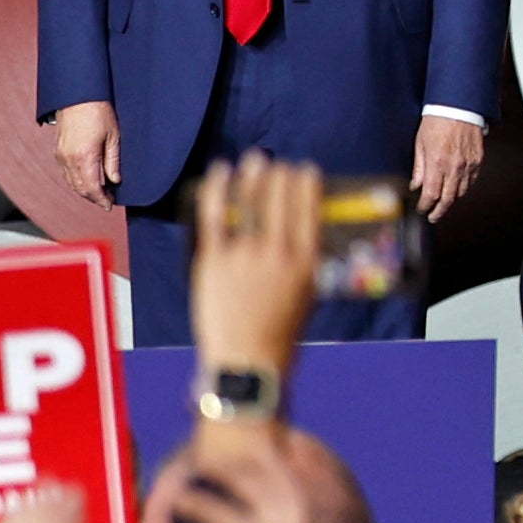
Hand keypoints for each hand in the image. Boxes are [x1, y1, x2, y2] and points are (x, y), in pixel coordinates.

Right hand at [51, 101, 119, 209]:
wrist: (78, 95)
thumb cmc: (98, 111)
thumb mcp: (113, 137)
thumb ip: (113, 161)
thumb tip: (115, 180)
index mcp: (85, 157)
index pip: (92, 188)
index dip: (101, 199)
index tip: (109, 205)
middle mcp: (69, 159)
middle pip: (80, 188)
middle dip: (94, 198)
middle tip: (106, 200)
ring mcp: (60, 156)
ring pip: (71, 182)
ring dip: (84, 191)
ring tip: (99, 192)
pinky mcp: (57, 151)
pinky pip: (65, 173)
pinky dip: (75, 181)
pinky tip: (86, 180)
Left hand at [187, 155, 320, 383]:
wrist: (246, 363)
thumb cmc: (279, 334)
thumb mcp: (306, 294)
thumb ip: (302, 260)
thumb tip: (297, 229)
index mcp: (306, 261)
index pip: (309, 207)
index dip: (306, 183)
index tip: (305, 170)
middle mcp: (278, 253)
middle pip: (280, 198)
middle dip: (280, 175)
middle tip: (278, 165)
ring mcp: (244, 256)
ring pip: (250, 201)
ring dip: (254, 174)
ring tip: (256, 160)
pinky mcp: (213, 262)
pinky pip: (215, 216)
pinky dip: (218, 188)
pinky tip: (221, 172)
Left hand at [410, 113, 482, 217]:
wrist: (458, 107)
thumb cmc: (437, 121)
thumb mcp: (420, 143)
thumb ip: (419, 167)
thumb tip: (415, 185)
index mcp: (436, 163)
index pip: (431, 194)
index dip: (425, 206)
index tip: (421, 209)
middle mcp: (454, 167)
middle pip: (448, 199)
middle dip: (439, 211)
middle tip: (433, 217)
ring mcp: (468, 164)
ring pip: (461, 192)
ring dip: (451, 200)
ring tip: (444, 202)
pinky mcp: (478, 160)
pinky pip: (471, 181)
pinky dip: (463, 187)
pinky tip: (456, 187)